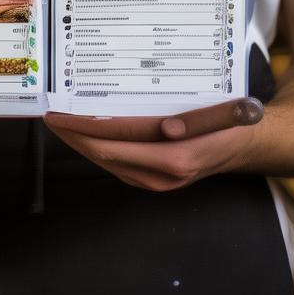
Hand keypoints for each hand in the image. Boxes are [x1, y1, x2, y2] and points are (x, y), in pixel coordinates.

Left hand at [43, 97, 262, 191]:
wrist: (244, 146)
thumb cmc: (232, 124)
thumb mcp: (224, 114)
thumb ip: (199, 121)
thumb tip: (166, 128)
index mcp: (176, 157)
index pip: (117, 141)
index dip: (84, 127)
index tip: (60, 113)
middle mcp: (161, 175)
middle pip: (104, 155)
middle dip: (73, 136)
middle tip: (49, 114)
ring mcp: (155, 181)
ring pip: (106, 162)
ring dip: (81, 143)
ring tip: (60, 122)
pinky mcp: (151, 179)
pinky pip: (116, 163)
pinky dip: (96, 148)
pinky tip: (85, 134)